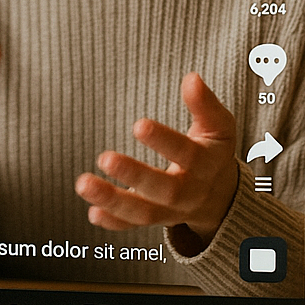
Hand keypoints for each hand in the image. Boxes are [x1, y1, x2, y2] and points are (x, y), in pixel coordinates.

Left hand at [75, 72, 238, 247]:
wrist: (220, 195)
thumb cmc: (212, 151)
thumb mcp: (219, 127)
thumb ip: (205, 104)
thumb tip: (192, 79)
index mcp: (207, 165)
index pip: (188, 154)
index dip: (164, 141)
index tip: (138, 125)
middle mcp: (191, 192)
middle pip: (164, 190)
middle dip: (134, 175)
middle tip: (105, 157)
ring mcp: (172, 210)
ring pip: (144, 212)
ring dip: (113, 200)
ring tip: (83, 183)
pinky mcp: (156, 219)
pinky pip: (134, 225)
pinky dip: (114, 222)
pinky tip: (93, 212)